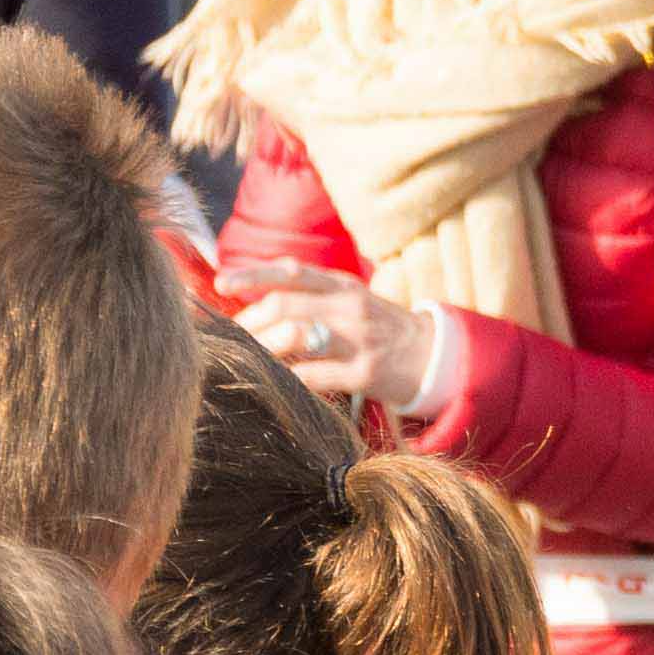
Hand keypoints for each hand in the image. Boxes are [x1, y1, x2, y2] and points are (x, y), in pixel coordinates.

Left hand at [218, 257, 435, 414]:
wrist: (432, 357)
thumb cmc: (378, 328)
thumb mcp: (350, 299)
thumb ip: (311, 293)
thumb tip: (256, 297)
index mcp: (342, 285)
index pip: (291, 271)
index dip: (253, 275)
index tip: (221, 283)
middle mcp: (349, 307)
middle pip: (285, 305)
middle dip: (250, 323)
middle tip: (231, 339)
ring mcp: (357, 340)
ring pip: (295, 337)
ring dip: (263, 350)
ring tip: (247, 360)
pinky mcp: (363, 373)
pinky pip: (313, 375)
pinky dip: (287, 378)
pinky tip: (274, 382)